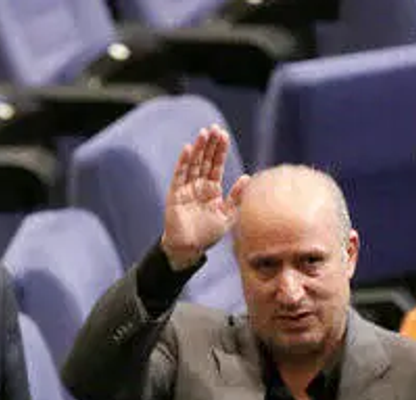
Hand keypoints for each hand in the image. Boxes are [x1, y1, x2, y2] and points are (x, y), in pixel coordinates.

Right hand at [161, 125, 249, 269]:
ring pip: (192, 164)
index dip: (219, 151)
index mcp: (211, 190)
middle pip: (204, 160)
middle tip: (215, 128)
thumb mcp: (228, 216)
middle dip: (210, 145)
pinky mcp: (175, 194)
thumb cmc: (208, 235)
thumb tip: (246, 177)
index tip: (224, 135)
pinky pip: (179, 175)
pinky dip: (182, 162)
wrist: (189, 248)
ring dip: (198, 148)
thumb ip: (236, 197)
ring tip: (204, 133)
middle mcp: (198, 186)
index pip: (216, 165)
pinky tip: (187, 149)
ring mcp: (186, 189)